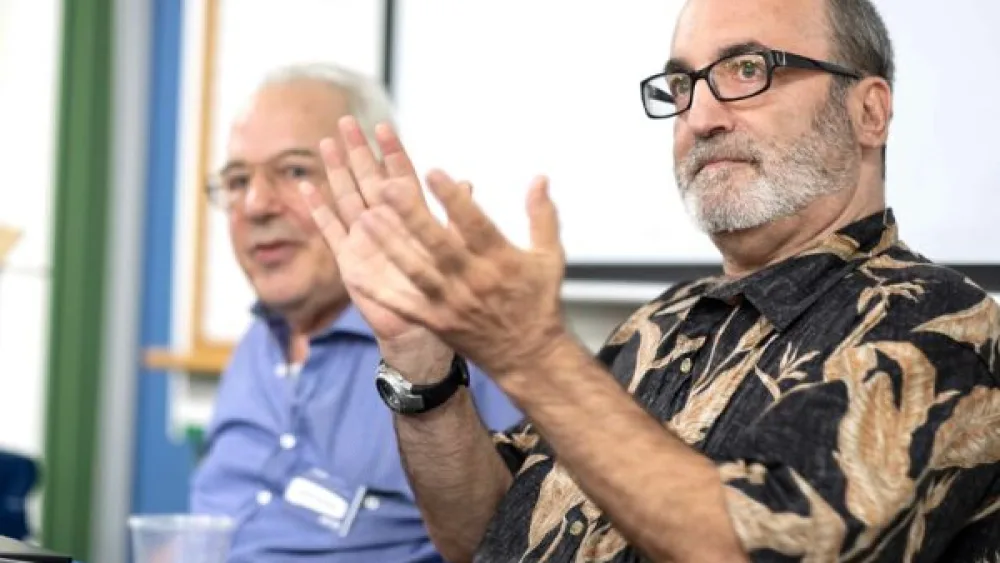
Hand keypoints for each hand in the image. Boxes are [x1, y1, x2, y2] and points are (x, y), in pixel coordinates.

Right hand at [299, 117, 453, 377]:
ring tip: (325, 144)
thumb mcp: (452, 250)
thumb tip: (468, 182)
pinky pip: (330, 230)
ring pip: (347, 197)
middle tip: (346, 120)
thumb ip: (455, 217)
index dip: (392, 151)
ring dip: (336, 172)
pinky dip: (318, 210)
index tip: (383, 125)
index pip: (400, 175)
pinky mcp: (349, 260)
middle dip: (358, 151)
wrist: (423, 328)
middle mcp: (386, 223)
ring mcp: (365, 239)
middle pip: (368, 179)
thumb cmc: (443, 289)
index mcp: (412, 218)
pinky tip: (307, 188)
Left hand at [343, 168, 570, 379]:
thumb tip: (539, 178)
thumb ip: (542, 215)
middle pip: (438, 244)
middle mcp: (474, 280)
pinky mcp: (436, 321)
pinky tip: (355, 273)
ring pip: (416, 270)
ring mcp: (452, 303)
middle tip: (385, 186)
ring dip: (389, 245)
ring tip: (365, 218)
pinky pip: (404, 305)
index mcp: (501, 261)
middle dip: (412, 215)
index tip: (433, 172)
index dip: (454, 199)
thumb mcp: (550, 256)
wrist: (527, 356)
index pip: (475, 224)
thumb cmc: (537, 300)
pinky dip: (379, 291)